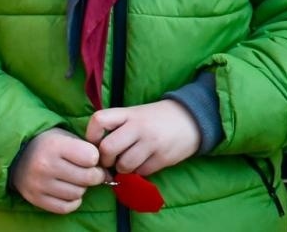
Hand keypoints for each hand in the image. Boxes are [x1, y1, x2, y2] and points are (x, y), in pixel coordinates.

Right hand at [11, 128, 104, 214]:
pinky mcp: (35, 199)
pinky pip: (64, 207)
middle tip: (90, 171)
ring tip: (76, 179)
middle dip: (94, 175)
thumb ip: (89, 151)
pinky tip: (69, 191)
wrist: (17, 156)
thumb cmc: (50, 144)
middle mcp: (45, 166)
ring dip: (82, 188)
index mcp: (56, 146)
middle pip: (87, 178)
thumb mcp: (68, 137)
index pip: (91, 157)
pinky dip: (72, 201)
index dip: (96, 158)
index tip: (91, 157)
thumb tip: (109, 174)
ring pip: (77, 194)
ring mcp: (39, 185)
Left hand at [86, 99, 201, 176]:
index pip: (99, 120)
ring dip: (123, 169)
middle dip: (106, 160)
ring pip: (123, 165)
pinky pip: (141, 172)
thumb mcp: (137, 114)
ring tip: (131, 161)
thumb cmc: (158, 118)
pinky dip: (140, 172)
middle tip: (112, 160)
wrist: (194, 117)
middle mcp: (139, 126)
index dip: (92, 135)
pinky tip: (146, 162)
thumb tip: (97, 153)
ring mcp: (152, 142)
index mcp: (130, 113)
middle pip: (107, 149)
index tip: (97, 143)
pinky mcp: (163, 157)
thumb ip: (118, 127)